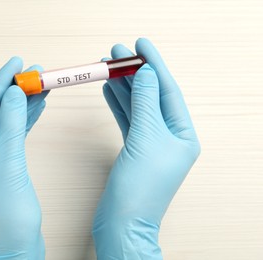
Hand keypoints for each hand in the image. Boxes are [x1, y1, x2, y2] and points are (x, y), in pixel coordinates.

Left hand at [0, 57, 47, 259]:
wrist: (16, 246)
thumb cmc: (6, 212)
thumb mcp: (8, 161)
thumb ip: (11, 124)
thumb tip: (14, 92)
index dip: (1, 82)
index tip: (17, 62)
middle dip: (15, 91)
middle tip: (36, 72)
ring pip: (7, 123)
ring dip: (24, 105)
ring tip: (42, 86)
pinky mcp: (3, 166)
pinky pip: (14, 136)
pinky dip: (26, 122)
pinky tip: (37, 108)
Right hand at [92, 38, 200, 258]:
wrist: (122, 222)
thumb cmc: (139, 187)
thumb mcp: (146, 137)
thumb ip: (145, 102)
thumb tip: (146, 73)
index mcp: (183, 134)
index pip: (167, 91)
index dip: (154, 65)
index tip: (140, 44)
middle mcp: (170, 137)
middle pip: (151, 96)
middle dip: (134, 73)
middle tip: (116, 52)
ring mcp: (151, 144)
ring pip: (136, 107)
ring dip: (122, 87)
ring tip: (108, 67)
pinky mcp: (134, 150)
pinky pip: (127, 121)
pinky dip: (117, 105)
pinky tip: (108, 91)